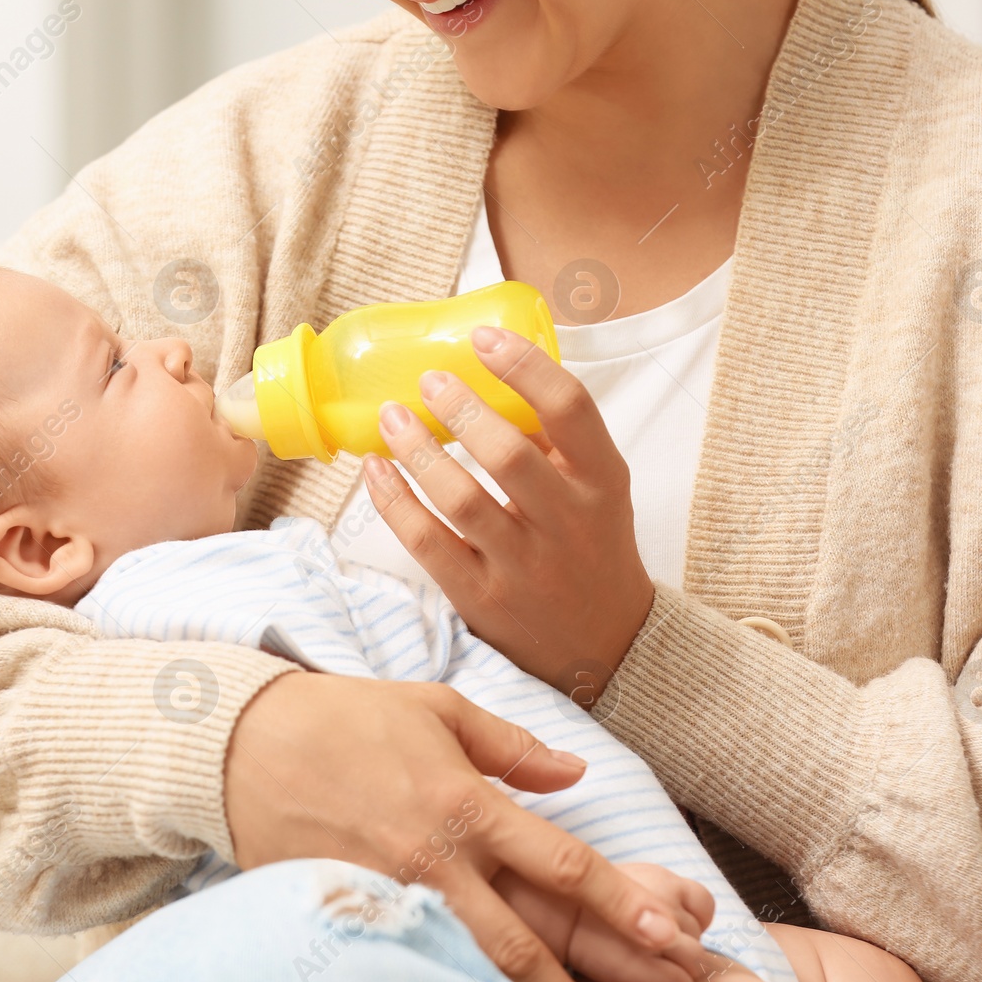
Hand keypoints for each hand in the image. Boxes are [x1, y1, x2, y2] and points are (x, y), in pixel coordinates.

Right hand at [226, 672, 703, 981]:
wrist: (245, 746)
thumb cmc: (348, 717)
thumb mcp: (438, 709)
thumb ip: (513, 747)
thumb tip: (576, 771)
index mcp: (467, 803)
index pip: (561, 863)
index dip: (621, 902)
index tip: (671, 930)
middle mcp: (439, 860)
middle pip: (531, 936)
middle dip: (596, 974)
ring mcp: (398, 897)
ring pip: (480, 963)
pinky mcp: (361, 916)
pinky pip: (425, 962)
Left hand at [362, 325, 652, 698]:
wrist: (606, 643)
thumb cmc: (592, 544)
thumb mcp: (597, 488)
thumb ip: (555, 439)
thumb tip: (490, 372)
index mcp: (602, 481)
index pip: (570, 408)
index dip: (524, 365)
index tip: (484, 338)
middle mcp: (567, 522)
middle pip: (508, 453)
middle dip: (461, 409)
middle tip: (428, 381)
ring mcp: (523, 564)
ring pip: (460, 499)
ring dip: (418, 452)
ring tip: (391, 417)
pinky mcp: (482, 597)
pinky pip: (427, 542)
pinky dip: (394, 501)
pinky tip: (376, 469)